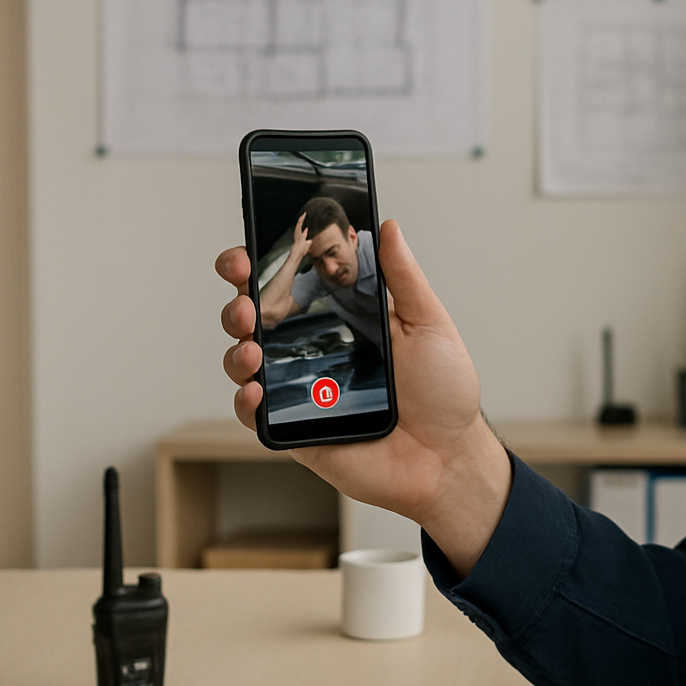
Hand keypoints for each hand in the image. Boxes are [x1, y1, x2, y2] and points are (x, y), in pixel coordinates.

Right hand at [216, 219, 511, 574]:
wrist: (449, 458)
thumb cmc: (445, 394)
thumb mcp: (429, 324)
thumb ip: (403, 277)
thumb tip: (389, 227)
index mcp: (343, 319)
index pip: (291, 283)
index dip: (261, 266)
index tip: (248, 252)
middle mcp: (315, 350)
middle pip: (255, 317)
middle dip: (238, 300)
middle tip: (245, 298)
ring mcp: (302, 390)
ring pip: (245, 362)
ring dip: (236, 348)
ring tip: (251, 347)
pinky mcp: (296, 431)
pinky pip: (256, 416)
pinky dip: (245, 402)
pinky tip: (255, 391)